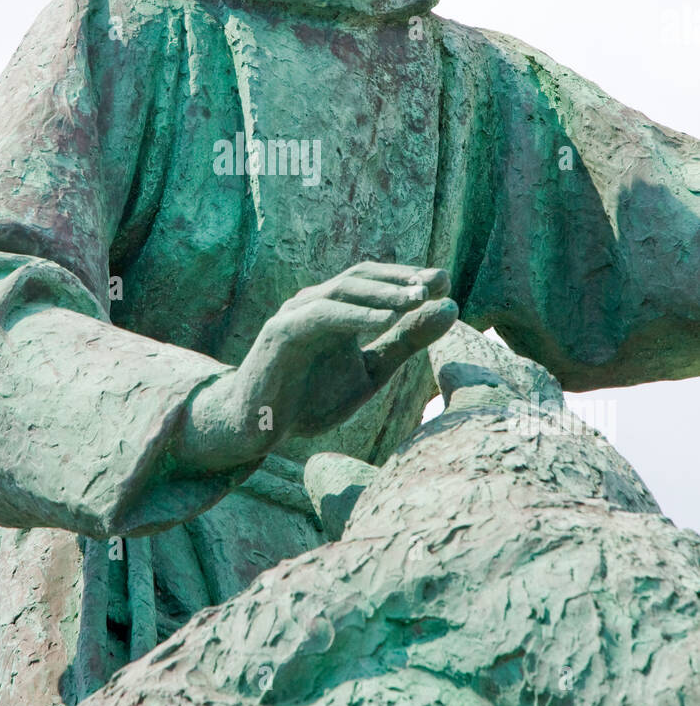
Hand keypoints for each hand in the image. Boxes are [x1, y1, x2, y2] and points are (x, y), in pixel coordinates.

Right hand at [177, 262, 456, 471]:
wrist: (254, 428)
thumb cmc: (310, 400)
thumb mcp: (371, 372)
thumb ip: (406, 342)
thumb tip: (451, 307)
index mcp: (336, 310)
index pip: (375, 281)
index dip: (408, 278)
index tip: (445, 282)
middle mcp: (315, 303)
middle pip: (361, 277)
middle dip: (400, 280)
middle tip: (436, 283)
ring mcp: (295, 314)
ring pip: (342, 290)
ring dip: (382, 293)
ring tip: (417, 299)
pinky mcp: (280, 333)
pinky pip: (321, 316)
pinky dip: (354, 315)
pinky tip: (385, 320)